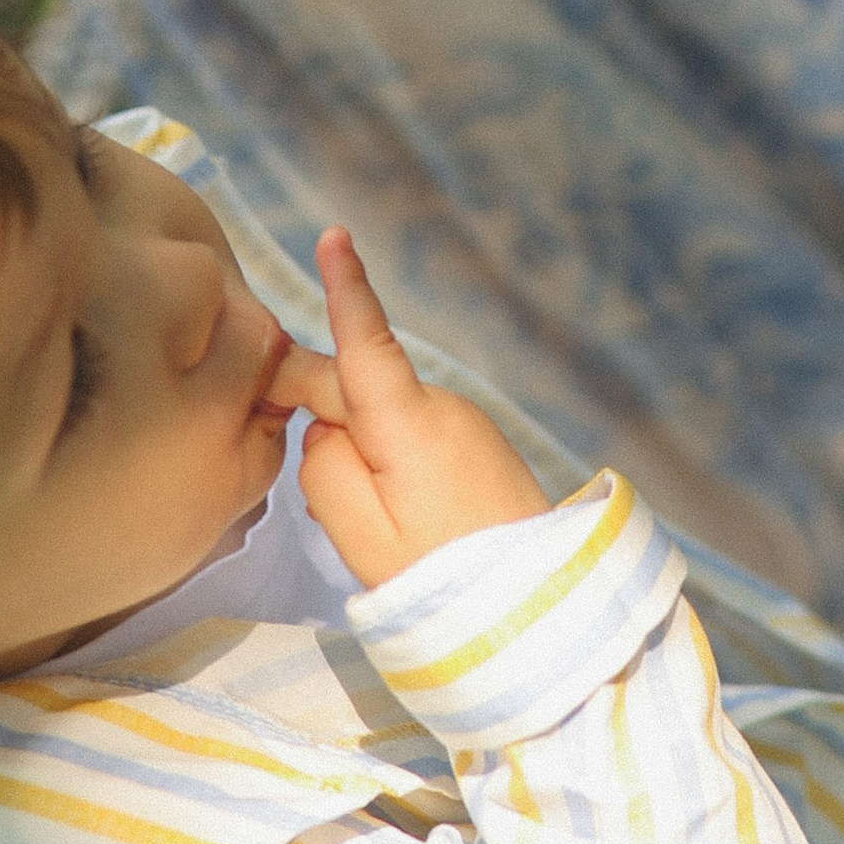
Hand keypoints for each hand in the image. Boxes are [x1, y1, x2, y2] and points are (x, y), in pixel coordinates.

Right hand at [265, 229, 549, 585]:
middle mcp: (441, 407)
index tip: (336, 236)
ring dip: (358, 452)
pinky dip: (389, 466)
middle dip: (316, 410)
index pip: (364, 341)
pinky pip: (410, 440)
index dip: (346, 288)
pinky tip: (406, 524)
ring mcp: (465, 425)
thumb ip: (322, 469)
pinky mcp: (478, 448)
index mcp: (408, 420)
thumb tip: (325, 431)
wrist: (538, 607)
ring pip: (381, 420)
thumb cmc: (444, 578)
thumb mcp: (359, 533)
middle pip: (355, 385)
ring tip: (382, 531)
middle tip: (304, 473)